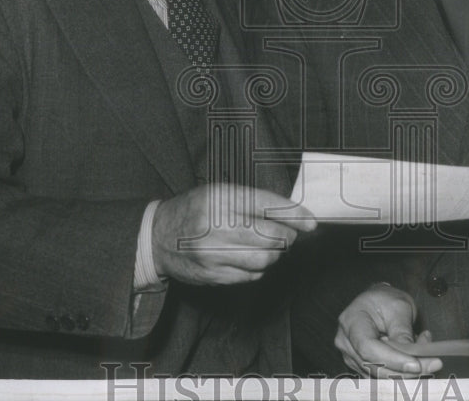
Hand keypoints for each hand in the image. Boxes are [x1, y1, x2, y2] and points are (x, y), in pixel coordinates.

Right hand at [150, 184, 314, 284]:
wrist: (157, 236)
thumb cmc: (193, 210)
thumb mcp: (218, 192)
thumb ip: (251, 201)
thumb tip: (291, 214)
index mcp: (221, 198)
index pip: (268, 206)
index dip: (295, 215)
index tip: (311, 222)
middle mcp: (218, 224)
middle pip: (272, 236)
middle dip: (287, 236)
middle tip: (288, 233)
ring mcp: (214, 253)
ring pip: (265, 258)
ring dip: (274, 254)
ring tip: (268, 246)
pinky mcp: (213, 274)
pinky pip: (250, 275)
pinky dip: (258, 268)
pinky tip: (250, 258)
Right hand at [334, 284, 442, 377]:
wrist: (379, 302)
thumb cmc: (386, 300)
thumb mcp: (399, 307)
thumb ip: (402, 331)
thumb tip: (412, 355)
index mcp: (351, 321)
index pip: (368, 347)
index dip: (391, 359)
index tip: (416, 364)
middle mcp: (346, 342)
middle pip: (373, 365)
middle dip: (405, 369)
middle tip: (433, 363)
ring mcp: (352, 356)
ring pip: (380, 375)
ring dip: (406, 371)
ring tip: (426, 354)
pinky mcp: (362, 366)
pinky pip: (382, 376)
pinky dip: (401, 372)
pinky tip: (415, 359)